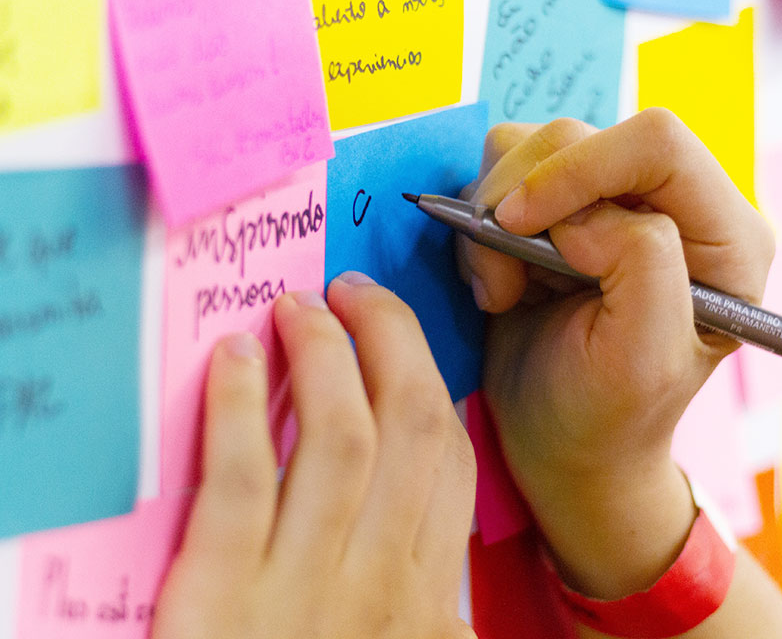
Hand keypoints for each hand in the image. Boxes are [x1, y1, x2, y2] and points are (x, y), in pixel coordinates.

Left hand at [152, 273, 476, 638]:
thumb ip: (421, 586)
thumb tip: (423, 513)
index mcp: (425, 595)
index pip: (448, 456)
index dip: (427, 377)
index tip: (396, 333)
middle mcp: (380, 580)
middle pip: (407, 427)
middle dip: (388, 341)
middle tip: (354, 292)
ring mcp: (303, 587)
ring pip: (338, 439)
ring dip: (322, 357)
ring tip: (300, 308)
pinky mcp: (221, 601)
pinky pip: (241, 482)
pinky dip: (237, 409)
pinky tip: (232, 357)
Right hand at [458, 110, 774, 597]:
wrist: (558, 438)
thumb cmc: (604, 414)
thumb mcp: (640, 359)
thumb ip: (639, 266)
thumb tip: (582, 216)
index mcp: (721, 235)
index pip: (656, 143)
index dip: (577, 170)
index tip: (516, 225)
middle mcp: (667, 204)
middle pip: (579, 136)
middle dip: (521, 201)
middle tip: (502, 278)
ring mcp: (604, 201)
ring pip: (529, 145)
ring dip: (492, 216)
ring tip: (501, 288)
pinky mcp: (554, 209)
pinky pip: (498, 173)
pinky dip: (477, 224)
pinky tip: (497, 279)